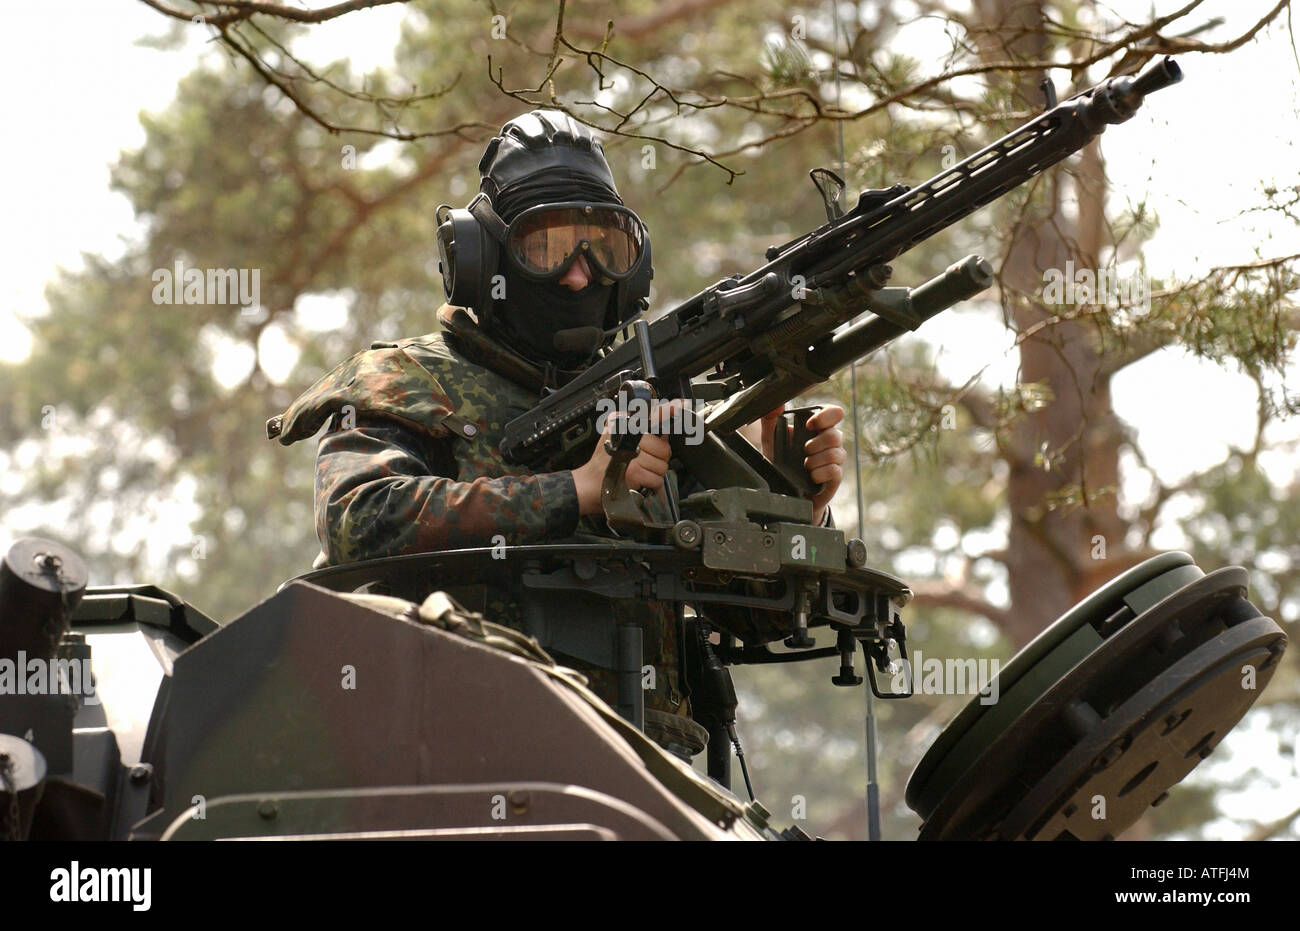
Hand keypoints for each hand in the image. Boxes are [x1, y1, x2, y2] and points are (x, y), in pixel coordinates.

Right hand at [570, 399, 680, 515]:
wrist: (588, 484)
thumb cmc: (603, 461)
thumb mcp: (613, 434)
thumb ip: (635, 426)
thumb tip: (661, 427)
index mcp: (625, 424)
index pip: (652, 414)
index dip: (668, 411)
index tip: (681, 405)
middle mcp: (629, 436)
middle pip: (664, 448)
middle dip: (658, 459)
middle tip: (644, 461)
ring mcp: (632, 455)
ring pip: (662, 465)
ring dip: (654, 473)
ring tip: (639, 471)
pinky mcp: (634, 473)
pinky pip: (657, 479)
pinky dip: (651, 484)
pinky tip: (640, 481)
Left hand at [758, 404, 845, 524]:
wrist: (784, 490)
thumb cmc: (781, 462)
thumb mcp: (771, 440)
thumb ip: (770, 419)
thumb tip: (776, 403)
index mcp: (818, 428)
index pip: (834, 413)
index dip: (826, 416)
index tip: (809, 424)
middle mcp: (830, 441)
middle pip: (835, 434)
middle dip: (816, 443)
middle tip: (804, 450)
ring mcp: (835, 459)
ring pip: (836, 453)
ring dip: (815, 460)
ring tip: (805, 466)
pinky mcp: (835, 477)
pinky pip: (834, 470)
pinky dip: (819, 473)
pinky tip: (811, 477)